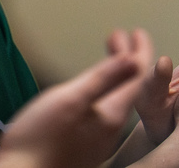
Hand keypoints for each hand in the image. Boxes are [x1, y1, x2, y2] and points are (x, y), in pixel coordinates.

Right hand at [0, 30, 149, 167]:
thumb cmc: (39, 139)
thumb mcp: (70, 99)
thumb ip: (102, 78)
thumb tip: (133, 59)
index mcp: (112, 116)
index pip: (138, 78)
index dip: (139, 51)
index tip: (137, 31)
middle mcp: (111, 130)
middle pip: (129, 88)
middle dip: (126, 60)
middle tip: (117, 36)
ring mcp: (99, 140)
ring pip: (116, 99)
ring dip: (114, 74)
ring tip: (108, 54)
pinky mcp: (85, 146)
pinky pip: (105, 110)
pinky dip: (104, 90)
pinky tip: (93, 87)